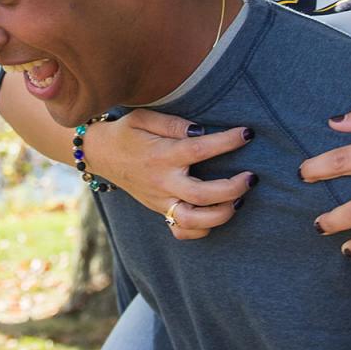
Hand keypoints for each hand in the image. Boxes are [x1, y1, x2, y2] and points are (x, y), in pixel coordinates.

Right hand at [85, 109, 256, 240]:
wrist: (99, 154)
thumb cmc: (126, 132)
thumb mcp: (143, 118)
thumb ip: (173, 123)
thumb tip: (201, 130)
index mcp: (162, 155)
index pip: (200, 150)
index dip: (227, 142)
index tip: (247, 134)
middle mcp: (162, 181)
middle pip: (203, 195)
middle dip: (233, 188)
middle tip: (251, 177)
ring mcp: (160, 200)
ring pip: (194, 220)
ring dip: (222, 214)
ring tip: (238, 201)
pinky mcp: (159, 210)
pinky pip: (181, 231)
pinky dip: (201, 230)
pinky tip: (215, 215)